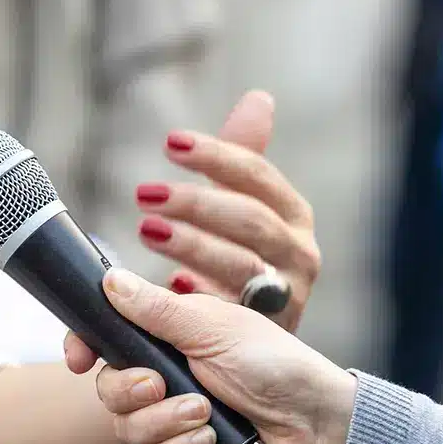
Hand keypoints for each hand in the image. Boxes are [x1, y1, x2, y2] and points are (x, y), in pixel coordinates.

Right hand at [63, 269, 356, 443]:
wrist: (315, 422)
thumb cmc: (275, 364)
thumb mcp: (213, 327)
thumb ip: (157, 309)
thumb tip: (110, 279)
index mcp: (166, 336)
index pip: (104, 340)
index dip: (82, 347)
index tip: (77, 359)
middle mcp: (163, 375)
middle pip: (106, 388)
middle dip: (129, 390)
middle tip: (158, 384)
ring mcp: (171, 416)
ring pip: (126, 426)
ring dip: (164, 419)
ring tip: (204, 411)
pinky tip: (211, 438)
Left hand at [135, 90, 319, 331]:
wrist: (264, 344)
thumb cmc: (246, 260)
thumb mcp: (245, 207)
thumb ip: (243, 158)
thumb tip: (260, 99)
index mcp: (292, 215)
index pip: (256, 175)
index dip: (215, 156)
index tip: (170, 143)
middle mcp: (298, 253)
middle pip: (249, 220)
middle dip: (196, 203)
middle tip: (144, 193)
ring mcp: (286, 295)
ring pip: (242, 265)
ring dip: (192, 246)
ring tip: (148, 229)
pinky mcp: (266, 333)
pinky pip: (231, 313)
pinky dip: (203, 296)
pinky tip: (173, 284)